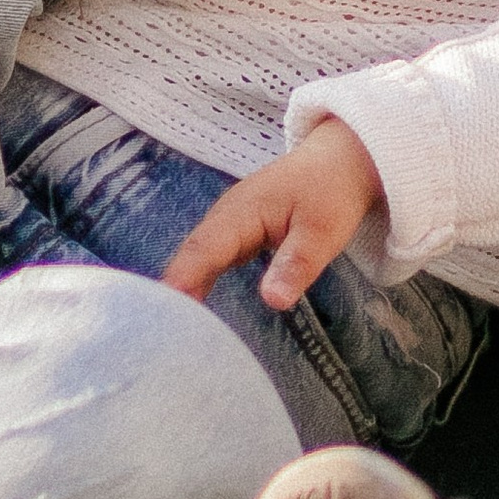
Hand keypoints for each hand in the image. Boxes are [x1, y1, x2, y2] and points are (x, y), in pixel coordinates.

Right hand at [163, 119, 385, 314]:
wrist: (339, 159)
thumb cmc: (331, 191)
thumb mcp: (323, 230)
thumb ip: (296, 263)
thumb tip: (271, 300)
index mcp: (240, 213)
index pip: (202, 251)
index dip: (182, 282)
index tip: (163, 316)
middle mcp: (224, 218)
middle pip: (190, 258)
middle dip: (172, 294)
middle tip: (158, 338)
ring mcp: (227, 225)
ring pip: (196, 259)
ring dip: (181, 291)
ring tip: (168, 333)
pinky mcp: (235, 234)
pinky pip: (208, 260)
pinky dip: (197, 284)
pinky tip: (193, 314)